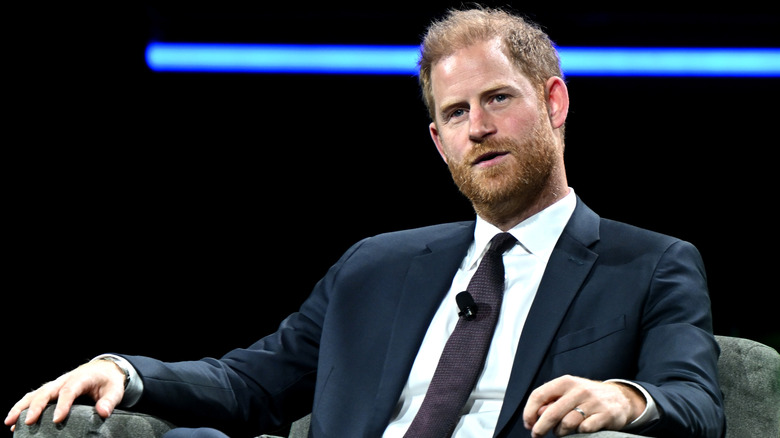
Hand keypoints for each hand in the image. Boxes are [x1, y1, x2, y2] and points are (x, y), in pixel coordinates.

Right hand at [4, 360, 125, 431]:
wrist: (104, 370)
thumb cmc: (108, 381)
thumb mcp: (115, 390)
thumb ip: (109, 401)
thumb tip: (103, 412)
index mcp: (81, 378)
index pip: (69, 390)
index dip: (62, 404)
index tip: (57, 419)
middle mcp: (65, 380)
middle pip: (47, 391)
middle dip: (36, 406)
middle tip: (28, 422)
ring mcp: (56, 384)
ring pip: (35, 394)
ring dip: (21, 407)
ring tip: (10, 423)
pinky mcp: (51, 390)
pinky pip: (33, 397)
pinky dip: (22, 407)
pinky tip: (12, 421)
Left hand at [522, 375, 644, 436]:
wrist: (619, 397)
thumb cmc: (585, 397)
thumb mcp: (567, 392)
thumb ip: (551, 401)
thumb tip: (537, 414)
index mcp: (566, 382)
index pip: (539, 395)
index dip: (529, 411)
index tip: (528, 424)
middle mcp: (579, 390)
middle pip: (551, 413)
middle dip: (540, 428)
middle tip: (537, 435)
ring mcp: (593, 402)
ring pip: (567, 423)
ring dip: (560, 432)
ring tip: (561, 432)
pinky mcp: (606, 415)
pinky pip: (585, 429)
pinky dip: (579, 433)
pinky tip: (579, 430)